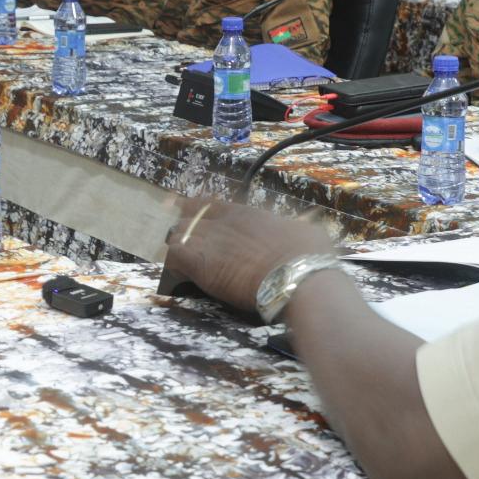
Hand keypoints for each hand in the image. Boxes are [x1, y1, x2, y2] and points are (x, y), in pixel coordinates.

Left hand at [162, 198, 336, 313]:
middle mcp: (223, 222)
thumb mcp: (303, 231)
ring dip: (176, 246)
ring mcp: (209, 240)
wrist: (298, 274)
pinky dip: (171, 264)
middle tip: (182, 241)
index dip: (198, 209)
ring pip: (175, 234)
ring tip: (178, 260)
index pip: (210, 204)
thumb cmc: (307, 255)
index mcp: (245, 213)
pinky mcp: (200, 263)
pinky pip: (172, 257)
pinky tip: (177, 273)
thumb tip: (304, 229)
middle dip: (184, 228)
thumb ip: (291, 229)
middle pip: (188, 218)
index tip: (190, 211)